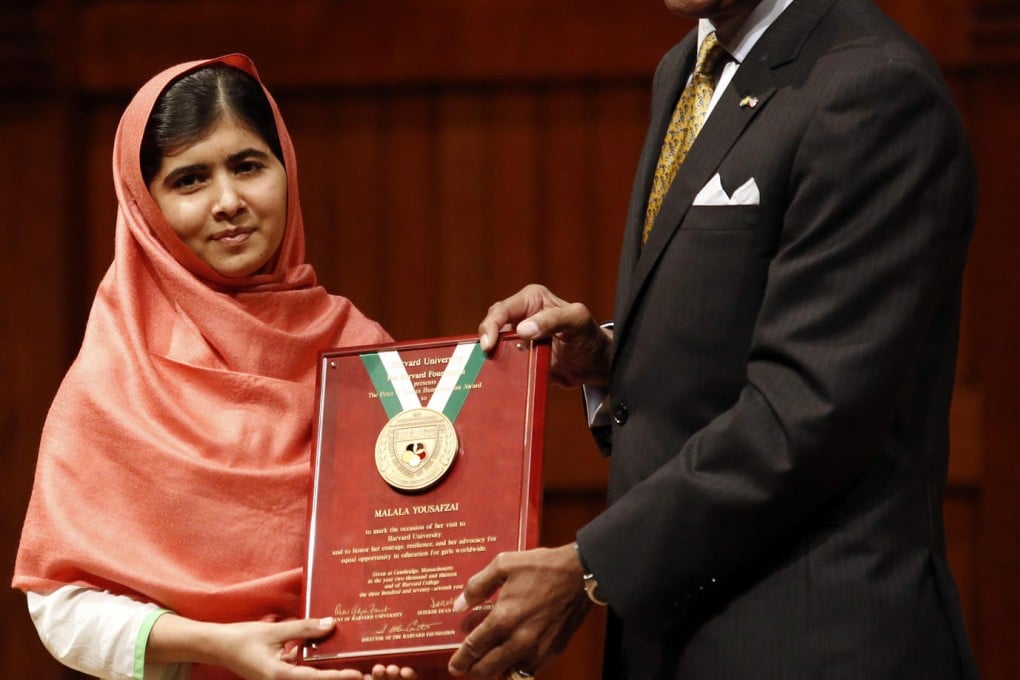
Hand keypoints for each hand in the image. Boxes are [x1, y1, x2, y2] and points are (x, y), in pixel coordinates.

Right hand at [148, 614, 415, 679]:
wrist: (218, 647)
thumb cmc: (244, 638)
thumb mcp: (275, 631)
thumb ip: (304, 628)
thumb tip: (332, 623)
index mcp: (280, 676)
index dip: (339, 679)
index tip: (360, 675)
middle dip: (339, 679)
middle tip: (366, 675)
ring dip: (330, 677)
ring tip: (355, 671)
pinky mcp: (279, 679)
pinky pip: (302, 677)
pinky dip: (319, 673)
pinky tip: (333, 664)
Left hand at [446, 544, 590, 677]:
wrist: (579, 574)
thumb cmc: (542, 567)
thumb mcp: (503, 565)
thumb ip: (477, 586)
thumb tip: (459, 606)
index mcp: (504, 619)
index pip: (474, 648)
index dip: (461, 660)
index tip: (454, 666)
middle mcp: (519, 640)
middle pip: (487, 669)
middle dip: (473, 670)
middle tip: (466, 667)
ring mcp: (537, 650)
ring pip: (508, 674)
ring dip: (495, 671)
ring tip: (489, 662)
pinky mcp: (552, 652)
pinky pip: (529, 671)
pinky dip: (517, 668)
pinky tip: (512, 657)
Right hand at [479, 284, 611, 387]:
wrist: (595, 365)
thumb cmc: (590, 336)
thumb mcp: (576, 321)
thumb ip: (552, 320)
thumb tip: (522, 329)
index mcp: (531, 300)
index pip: (502, 309)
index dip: (491, 325)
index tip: (489, 345)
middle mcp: (521, 317)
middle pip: (492, 327)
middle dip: (486, 341)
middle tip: (485, 357)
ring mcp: (518, 339)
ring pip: (495, 347)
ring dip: (491, 358)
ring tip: (488, 370)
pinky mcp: (519, 358)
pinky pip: (504, 364)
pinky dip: (500, 371)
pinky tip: (498, 380)